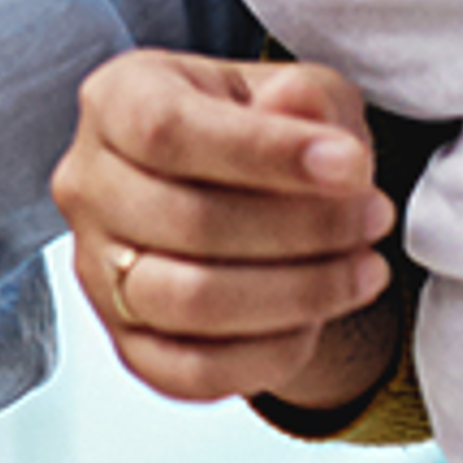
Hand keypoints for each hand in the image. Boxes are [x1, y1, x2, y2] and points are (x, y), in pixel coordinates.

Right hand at [52, 48, 402, 409]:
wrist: (236, 194)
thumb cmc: (261, 130)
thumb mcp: (294, 90)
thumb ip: (302, 96)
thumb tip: (298, 110)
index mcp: (115, 101)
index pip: (166, 129)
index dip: (264, 153)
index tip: (353, 167)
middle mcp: (87, 185)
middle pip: (187, 222)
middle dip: (305, 228)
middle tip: (376, 217)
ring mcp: (96, 270)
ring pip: (188, 302)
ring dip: (298, 293)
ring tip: (364, 270)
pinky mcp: (125, 342)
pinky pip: (193, 372)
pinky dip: (269, 353)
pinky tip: (318, 319)